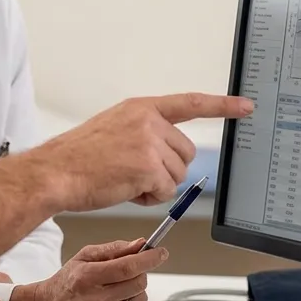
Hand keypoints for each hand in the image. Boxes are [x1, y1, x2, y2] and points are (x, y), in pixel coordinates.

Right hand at [10, 238, 165, 300]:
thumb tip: (139, 244)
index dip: (148, 259)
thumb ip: (113, 249)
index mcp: (88, 276)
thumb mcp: (84, 257)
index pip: (127, 267)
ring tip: (118, 288)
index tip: (160, 253)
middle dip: (140, 272)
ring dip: (136, 290)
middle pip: (138, 283)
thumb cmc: (67, 282)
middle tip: (130, 270)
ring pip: (140, 299)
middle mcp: (96, 299)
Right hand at [29, 92, 251, 211]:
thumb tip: (171, 158)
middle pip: (186, 154)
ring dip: (155, 186)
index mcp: (140, 108)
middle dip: (167, 170)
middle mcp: (148, 121)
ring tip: (123, 181)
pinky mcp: (148, 166)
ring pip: (177, 175)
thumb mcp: (113, 131)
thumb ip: (144, 135)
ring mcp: (149, 142)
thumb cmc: (77, 158)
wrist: (54, 172)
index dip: (221, 105)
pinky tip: (124, 190)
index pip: (190, 103)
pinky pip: (165, 191)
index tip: (246, 106)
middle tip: (134, 174)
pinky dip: (148, 197)